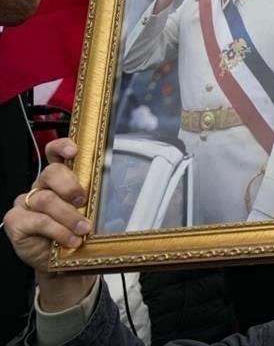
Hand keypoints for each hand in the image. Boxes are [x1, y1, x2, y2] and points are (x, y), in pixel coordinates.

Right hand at [3, 138, 96, 311]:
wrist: (62, 262)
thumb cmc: (76, 233)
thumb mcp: (89, 212)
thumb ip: (94, 198)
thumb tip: (121, 189)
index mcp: (58, 179)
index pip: (54, 153)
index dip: (62, 147)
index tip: (74, 151)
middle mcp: (41, 187)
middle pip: (51, 173)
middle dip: (69, 185)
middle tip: (83, 200)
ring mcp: (26, 204)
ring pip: (46, 199)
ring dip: (68, 216)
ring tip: (83, 229)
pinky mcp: (16, 222)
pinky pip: (38, 221)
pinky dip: (57, 231)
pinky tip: (70, 239)